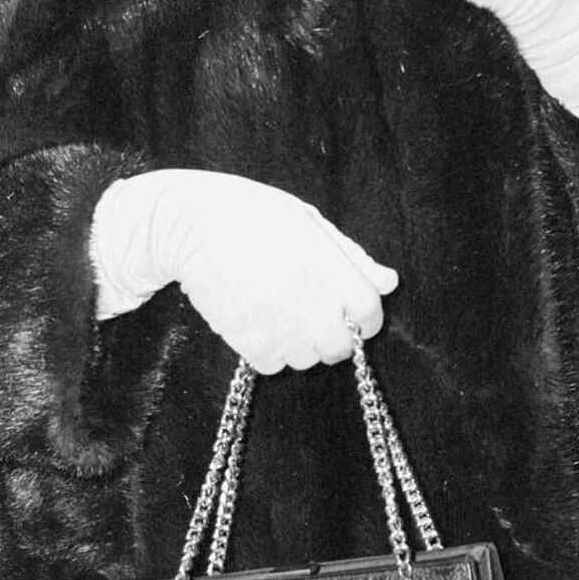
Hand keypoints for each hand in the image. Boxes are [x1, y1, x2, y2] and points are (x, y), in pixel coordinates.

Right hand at [90, 168, 397, 372]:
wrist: (188, 223)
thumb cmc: (252, 215)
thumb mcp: (306, 221)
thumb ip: (350, 256)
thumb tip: (389, 282)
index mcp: (326, 262)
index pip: (369, 313)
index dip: (364, 317)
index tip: (350, 310)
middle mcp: (306, 296)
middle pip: (340, 347)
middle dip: (333, 337)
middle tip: (313, 316)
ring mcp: (275, 321)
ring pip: (306, 359)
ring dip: (300, 344)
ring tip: (279, 311)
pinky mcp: (245, 338)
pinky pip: (273, 364)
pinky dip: (270, 351)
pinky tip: (257, 322)